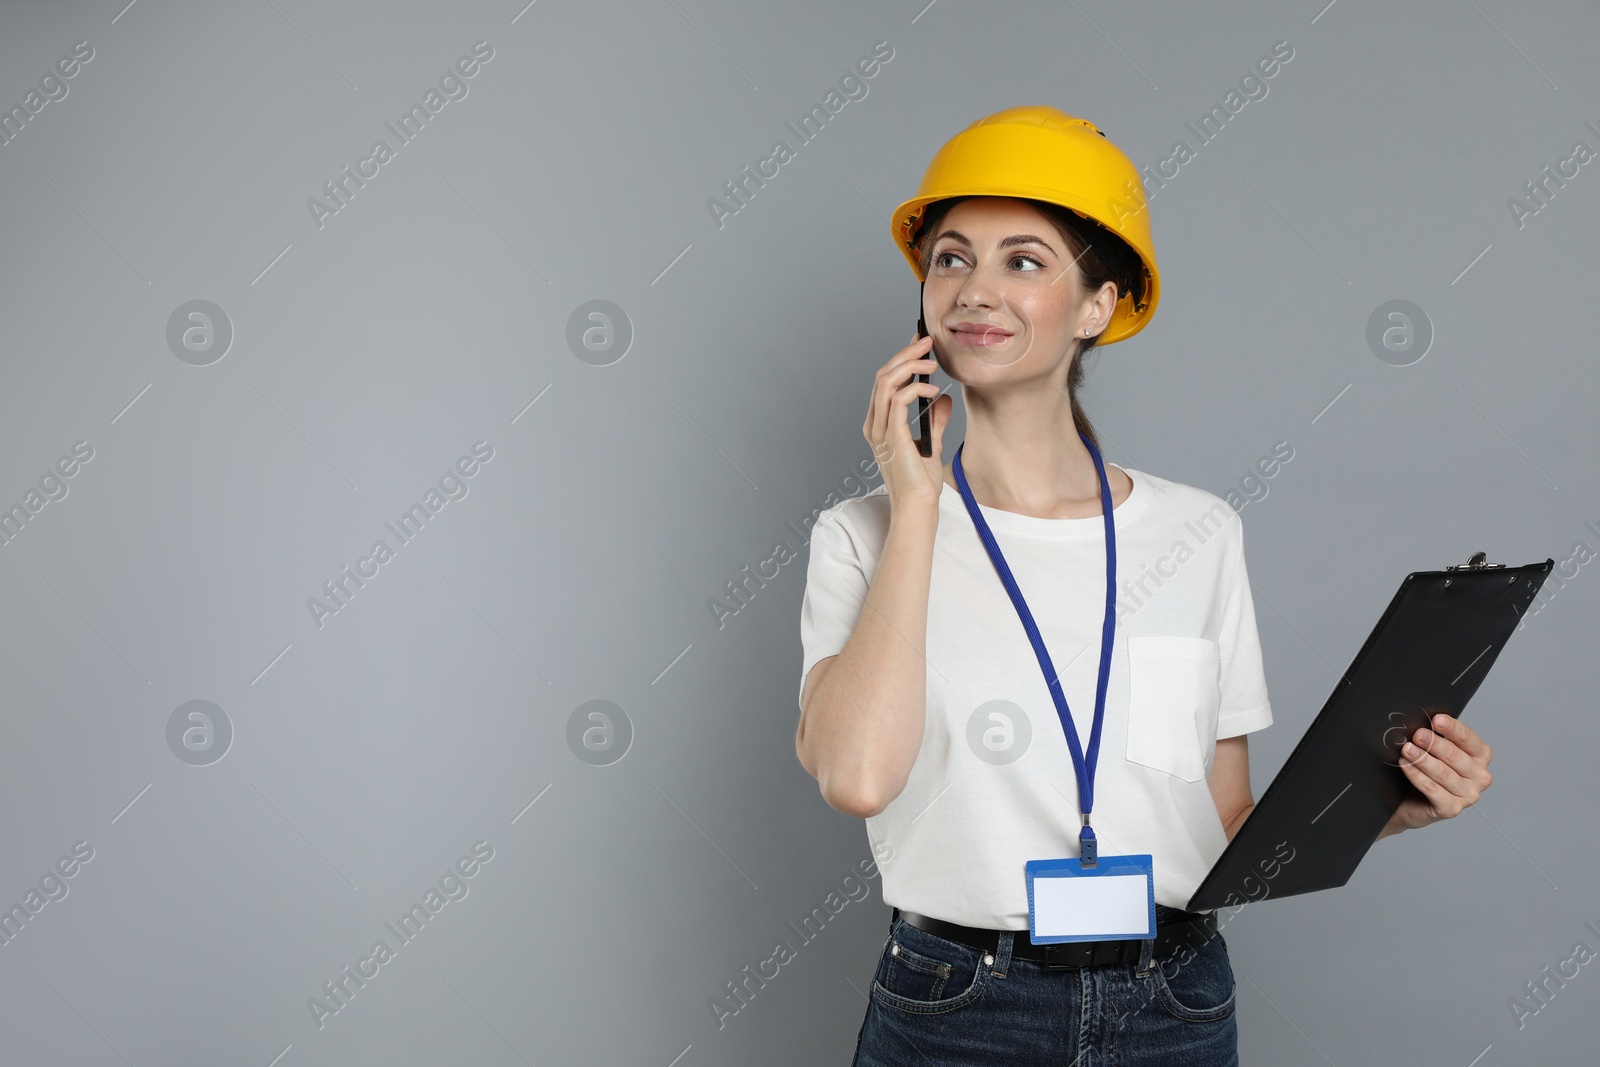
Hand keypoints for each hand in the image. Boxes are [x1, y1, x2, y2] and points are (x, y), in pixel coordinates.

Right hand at [864, 334, 951, 516]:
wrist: (918, 507)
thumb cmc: (920, 483)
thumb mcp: (931, 444)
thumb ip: (935, 420)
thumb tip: (943, 399)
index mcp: (879, 425)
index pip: (885, 382)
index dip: (900, 359)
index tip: (919, 344)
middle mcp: (875, 425)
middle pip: (882, 376)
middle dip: (905, 354)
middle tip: (926, 341)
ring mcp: (880, 431)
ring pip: (886, 382)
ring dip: (909, 366)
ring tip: (931, 362)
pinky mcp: (892, 436)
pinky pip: (898, 400)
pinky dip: (915, 388)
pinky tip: (932, 390)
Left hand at [1378, 713, 1492, 839]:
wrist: (1413, 800)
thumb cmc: (1428, 770)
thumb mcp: (1437, 750)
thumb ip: (1438, 737)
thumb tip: (1424, 722)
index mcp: (1481, 756)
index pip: (1468, 739)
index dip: (1452, 728)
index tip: (1436, 720)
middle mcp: (1480, 776)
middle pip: (1455, 756)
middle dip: (1433, 744)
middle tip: (1417, 735)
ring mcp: (1468, 795)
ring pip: (1443, 773)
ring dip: (1423, 759)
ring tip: (1407, 749)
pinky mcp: (1452, 808)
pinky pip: (1432, 789)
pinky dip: (1417, 776)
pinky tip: (1406, 765)